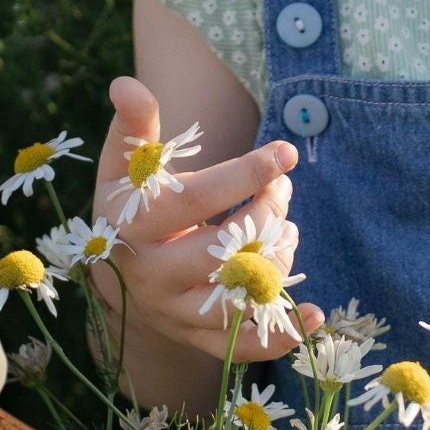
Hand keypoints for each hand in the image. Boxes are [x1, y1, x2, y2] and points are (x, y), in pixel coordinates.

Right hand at [88, 75, 326, 363]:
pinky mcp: (196, 338)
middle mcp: (152, 275)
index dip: (243, 176)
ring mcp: (175, 311)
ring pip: (239, 295)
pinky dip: (283, 334)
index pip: (194, 201)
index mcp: (133, 226)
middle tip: (280, 190)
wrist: (115, 275)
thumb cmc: (129, 205)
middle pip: (224, 249)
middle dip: (267, 214)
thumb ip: (134, 128)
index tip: (286, 153)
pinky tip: (313, 314)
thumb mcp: (123, 166)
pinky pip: (242, 345)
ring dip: (279, 258)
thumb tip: (126, 84)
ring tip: (284, 229)